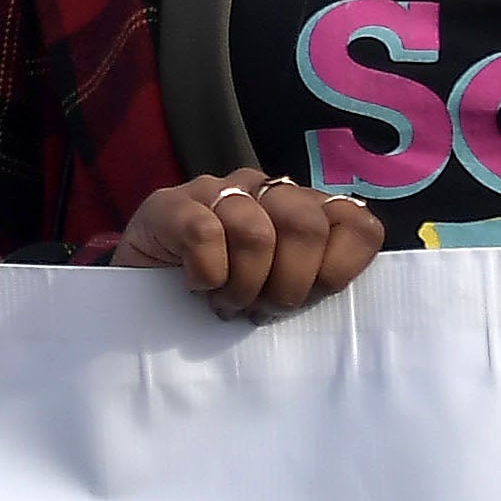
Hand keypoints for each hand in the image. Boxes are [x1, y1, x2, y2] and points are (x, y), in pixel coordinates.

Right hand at [117, 173, 380, 316]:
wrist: (143, 301)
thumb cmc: (226, 299)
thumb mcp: (280, 295)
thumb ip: (317, 282)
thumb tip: (342, 292)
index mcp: (304, 211)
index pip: (357, 224)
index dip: (338, 270)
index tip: (310, 300)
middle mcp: (265, 190)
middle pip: (306, 224)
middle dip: (288, 284)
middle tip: (261, 310)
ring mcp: (215, 191)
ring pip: (255, 231)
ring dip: (242, 286)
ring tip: (225, 304)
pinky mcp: (169, 204)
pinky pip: (203, 234)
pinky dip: (206, 274)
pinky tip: (194, 285)